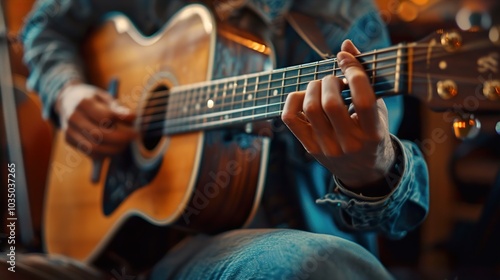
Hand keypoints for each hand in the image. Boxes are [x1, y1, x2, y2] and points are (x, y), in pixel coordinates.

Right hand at [55, 82, 136, 158]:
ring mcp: (69, 130)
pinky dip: (104, 153)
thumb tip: (132, 118)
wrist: (68, 100)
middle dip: (121, 138)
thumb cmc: (93, 99)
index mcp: (83, 102)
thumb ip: (117, 108)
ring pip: (94, 147)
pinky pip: (89, 152)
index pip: (105, 117)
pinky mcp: (69, 140)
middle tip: (133, 136)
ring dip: (114, 149)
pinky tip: (113, 147)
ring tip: (125, 144)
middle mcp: (73, 117)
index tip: (134, 120)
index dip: (122, 120)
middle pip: (99, 134)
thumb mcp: (105, 97)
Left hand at [282, 40, 394, 188]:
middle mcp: (349, 143)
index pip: (363, 100)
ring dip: (313, 87)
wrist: (364, 172)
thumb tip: (346, 45)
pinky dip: (293, 100)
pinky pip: (290, 118)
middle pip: (330, 103)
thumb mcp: (378, 109)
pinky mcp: (310, 148)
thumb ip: (365, 77)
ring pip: (310, 108)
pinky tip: (304, 96)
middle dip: (329, 81)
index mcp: (373, 134)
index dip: (353, 72)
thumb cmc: (373, 133)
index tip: (345, 58)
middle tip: (334, 80)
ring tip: (321, 86)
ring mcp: (327, 148)